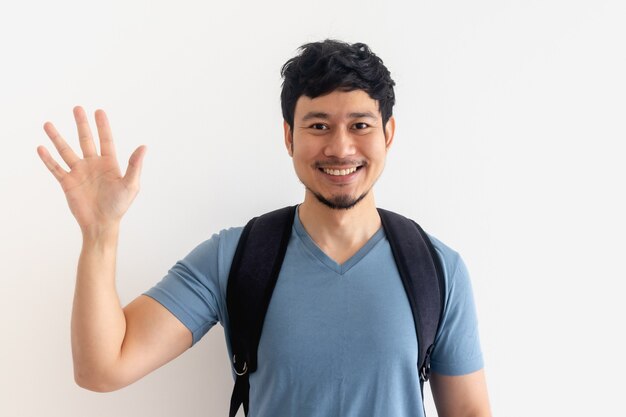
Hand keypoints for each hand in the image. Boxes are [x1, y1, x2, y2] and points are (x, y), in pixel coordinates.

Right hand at [37, 106, 146, 233]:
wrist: (101, 224)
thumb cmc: (119, 206)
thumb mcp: (130, 185)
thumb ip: (135, 165)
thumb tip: (144, 147)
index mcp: (109, 164)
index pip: (105, 140)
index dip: (102, 126)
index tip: (98, 111)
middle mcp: (93, 165)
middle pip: (86, 140)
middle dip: (82, 125)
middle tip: (77, 108)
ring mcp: (79, 173)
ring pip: (66, 151)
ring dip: (57, 138)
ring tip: (48, 124)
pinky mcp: (68, 183)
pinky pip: (56, 168)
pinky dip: (48, 159)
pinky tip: (41, 148)